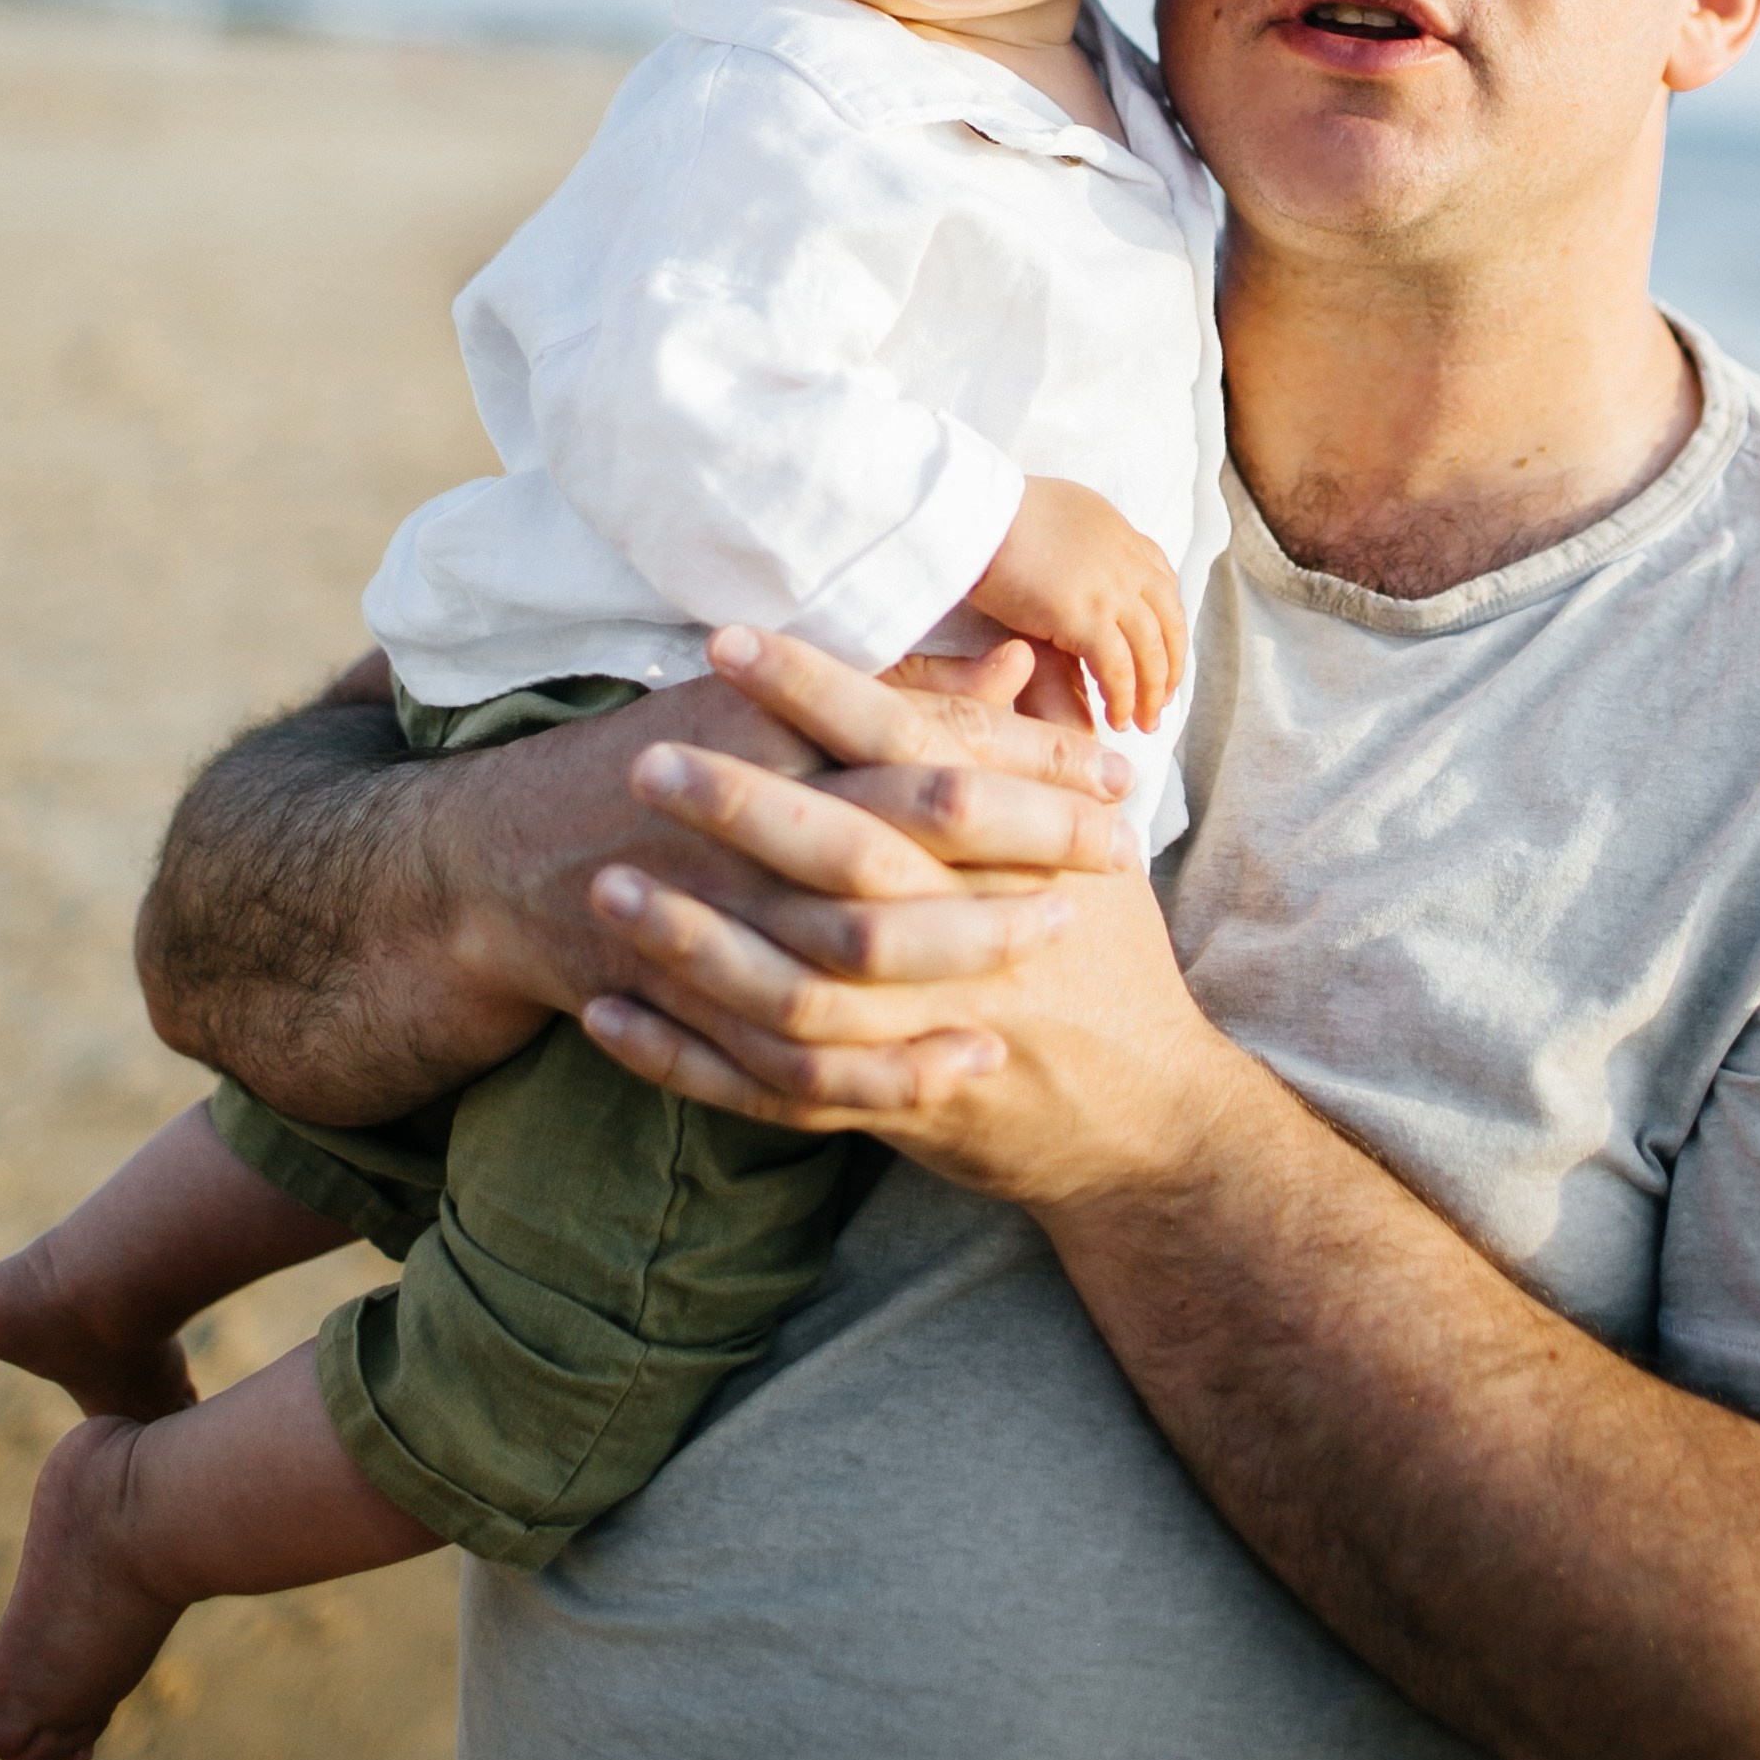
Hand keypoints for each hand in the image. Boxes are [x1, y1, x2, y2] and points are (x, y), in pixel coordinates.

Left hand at [576, 630, 1251, 1213]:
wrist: (1149, 1117)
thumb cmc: (1109, 959)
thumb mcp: (1095, 848)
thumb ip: (1039, 749)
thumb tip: (1007, 648)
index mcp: (1021, 850)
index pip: (913, 748)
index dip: (821, 692)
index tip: (732, 642)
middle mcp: (976, 934)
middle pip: (849, 858)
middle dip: (743, 804)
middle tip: (647, 756)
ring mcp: (931, 1027)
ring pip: (800, 983)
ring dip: (696, 937)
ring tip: (609, 882)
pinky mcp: (893, 1105)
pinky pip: (775, 1084)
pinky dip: (686, 1058)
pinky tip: (610, 1015)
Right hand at [969, 476, 1187, 731]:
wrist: (976, 511)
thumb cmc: (996, 514)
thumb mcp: (1057, 516)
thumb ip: (1080, 544)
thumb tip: (1075, 570)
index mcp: (1120, 535)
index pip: (1163, 584)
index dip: (1168, 625)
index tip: (1164, 652)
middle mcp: (1126, 561)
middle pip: (1168, 622)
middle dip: (1170, 666)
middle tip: (1162, 701)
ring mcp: (1111, 589)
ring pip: (1151, 651)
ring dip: (1151, 692)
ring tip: (1144, 721)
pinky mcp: (1087, 617)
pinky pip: (1118, 669)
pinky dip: (1123, 697)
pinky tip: (1117, 717)